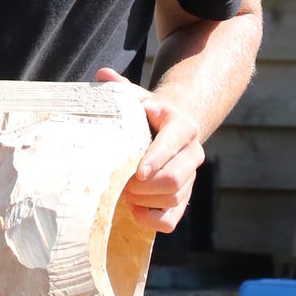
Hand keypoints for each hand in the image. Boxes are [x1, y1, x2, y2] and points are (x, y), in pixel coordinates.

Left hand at [96, 67, 204, 232]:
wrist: (168, 132)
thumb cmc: (145, 115)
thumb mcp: (136, 98)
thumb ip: (120, 88)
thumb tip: (103, 74)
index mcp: (182, 126)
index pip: (173, 143)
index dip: (156, 158)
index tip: (137, 171)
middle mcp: (192, 153)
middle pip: (175, 178)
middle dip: (145, 186)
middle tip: (122, 184)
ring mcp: (190, 178)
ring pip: (172, 199)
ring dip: (144, 201)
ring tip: (123, 193)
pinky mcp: (183, 200)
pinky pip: (171, 221)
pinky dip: (151, 220)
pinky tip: (134, 211)